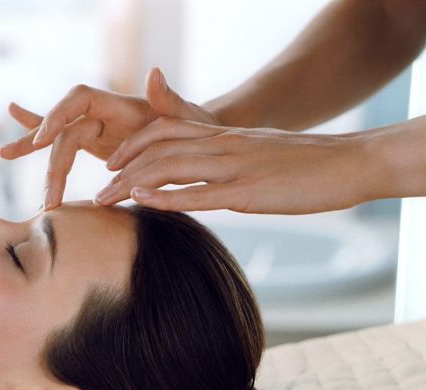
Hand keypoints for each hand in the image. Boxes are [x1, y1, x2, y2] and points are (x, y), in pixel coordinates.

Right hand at [0, 68, 218, 209]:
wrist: (195, 138)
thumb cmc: (194, 128)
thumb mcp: (187, 118)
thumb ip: (169, 100)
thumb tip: (154, 73)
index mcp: (119, 104)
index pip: (79, 100)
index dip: (58, 117)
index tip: (43, 142)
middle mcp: (101, 113)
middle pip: (64, 133)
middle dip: (53, 165)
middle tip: (49, 199)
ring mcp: (93, 127)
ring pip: (56, 141)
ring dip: (32, 152)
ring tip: (5, 154)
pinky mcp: (90, 141)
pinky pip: (58, 141)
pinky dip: (33, 142)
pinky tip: (8, 147)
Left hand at [95, 118, 371, 214]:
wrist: (350, 162)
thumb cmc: (304, 164)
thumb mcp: (257, 154)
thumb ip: (227, 162)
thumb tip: (204, 181)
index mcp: (224, 137)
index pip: (165, 131)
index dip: (133, 146)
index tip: (110, 165)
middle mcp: (222, 146)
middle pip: (157, 150)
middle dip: (120, 170)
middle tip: (95, 193)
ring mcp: (234, 166)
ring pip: (170, 167)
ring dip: (131, 184)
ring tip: (104, 200)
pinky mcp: (248, 191)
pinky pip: (199, 192)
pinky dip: (166, 197)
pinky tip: (142, 201)